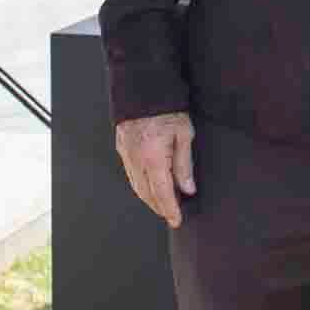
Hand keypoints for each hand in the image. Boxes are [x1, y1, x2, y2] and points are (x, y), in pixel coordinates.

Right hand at [114, 111, 195, 227]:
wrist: (143, 88)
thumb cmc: (167, 109)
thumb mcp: (184, 135)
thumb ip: (184, 164)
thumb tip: (188, 189)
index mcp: (153, 158)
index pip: (162, 193)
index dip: (170, 210)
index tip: (177, 220)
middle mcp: (136, 160)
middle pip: (147, 194)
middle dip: (159, 207)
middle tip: (172, 215)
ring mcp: (126, 155)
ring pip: (136, 186)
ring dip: (149, 198)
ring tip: (163, 205)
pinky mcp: (121, 148)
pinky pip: (130, 174)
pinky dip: (140, 185)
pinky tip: (149, 187)